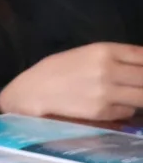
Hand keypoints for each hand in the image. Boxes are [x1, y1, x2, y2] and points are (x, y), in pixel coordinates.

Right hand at [0, 43, 142, 123]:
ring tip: (130, 94)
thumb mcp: (85, 54)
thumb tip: (141, 66)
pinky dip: (125, 109)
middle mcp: (108, 70)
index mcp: (103, 51)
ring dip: (139, 97)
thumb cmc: (57, 70)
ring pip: (142, 97)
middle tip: (137, 84)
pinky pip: (128, 111)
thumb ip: (115, 58)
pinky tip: (113, 105)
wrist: (32, 92)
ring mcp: (106, 92)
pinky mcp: (102, 112)